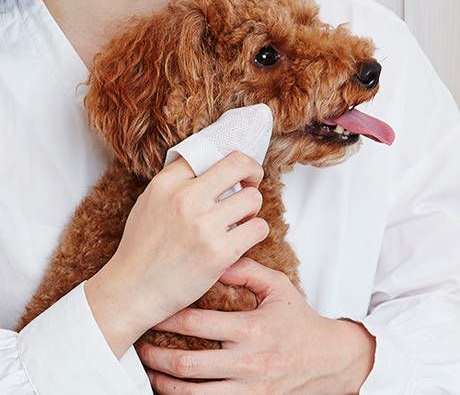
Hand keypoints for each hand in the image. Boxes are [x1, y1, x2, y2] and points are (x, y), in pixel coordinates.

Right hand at [85, 152, 268, 357]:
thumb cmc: (142, 248)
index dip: (228, 160)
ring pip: (253, 198)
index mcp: (166, 184)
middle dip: (252, 172)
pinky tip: (242, 237)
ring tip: (241, 218)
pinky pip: (258, 228)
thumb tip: (211, 168)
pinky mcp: (219, 253)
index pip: (209, 152)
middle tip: (250, 184)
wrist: (131, 291)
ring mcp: (203, 226)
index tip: (235, 171)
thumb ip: (176, 183)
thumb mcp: (149, 202)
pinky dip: (255, 231)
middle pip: (239, 164)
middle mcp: (185, 199)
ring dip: (252, 208)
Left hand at [139, 258, 375, 394]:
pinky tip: (171, 388)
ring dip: (163, 382)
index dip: (170, 317)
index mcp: (251, 329)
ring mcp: (247, 389)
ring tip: (148, 367)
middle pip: (187, 363)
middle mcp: (246, 362)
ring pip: (192, 394)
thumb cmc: (299, 320)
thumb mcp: (278, 287)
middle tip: (139, 342)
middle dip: (156, 354)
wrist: (328, 360)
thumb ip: (247, 271)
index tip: (154, 309)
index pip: (198, 323)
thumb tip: (216, 258)